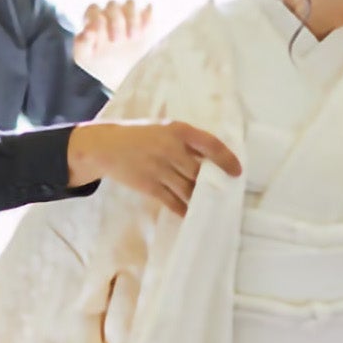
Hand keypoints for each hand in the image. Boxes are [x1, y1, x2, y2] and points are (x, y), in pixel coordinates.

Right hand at [67, 120, 242, 215]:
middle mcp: (171, 149)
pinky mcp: (149, 186)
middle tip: (222, 191)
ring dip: (200, 199)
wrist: (105, 146)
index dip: (226, 159)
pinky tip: (190, 213)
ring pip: (189, 189)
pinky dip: (184, 209)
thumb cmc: (140, 136)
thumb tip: (212, 159)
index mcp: (177, 130)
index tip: (237, 171)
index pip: (210, 145)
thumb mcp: (164, 129)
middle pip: (200, 172)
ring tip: (209, 204)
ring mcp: (159, 169)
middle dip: (212, 184)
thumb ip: (185, 141)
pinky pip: (173, 202)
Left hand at [74, 0, 153, 88]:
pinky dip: (148, 18)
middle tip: (115, 41)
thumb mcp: (84, 57)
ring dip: (132, 18)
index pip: (94, 9)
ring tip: (133, 37)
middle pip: (113, 5)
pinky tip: (144, 32)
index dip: (95, 19)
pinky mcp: (146, 22)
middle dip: (115, 22)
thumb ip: (82, 43)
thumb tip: (88, 31)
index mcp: (94, 17)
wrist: (118, 74)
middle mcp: (112, 13)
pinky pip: (148, 11)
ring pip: (131, 3)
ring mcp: (130, 16)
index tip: (97, 35)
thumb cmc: (97, 62)